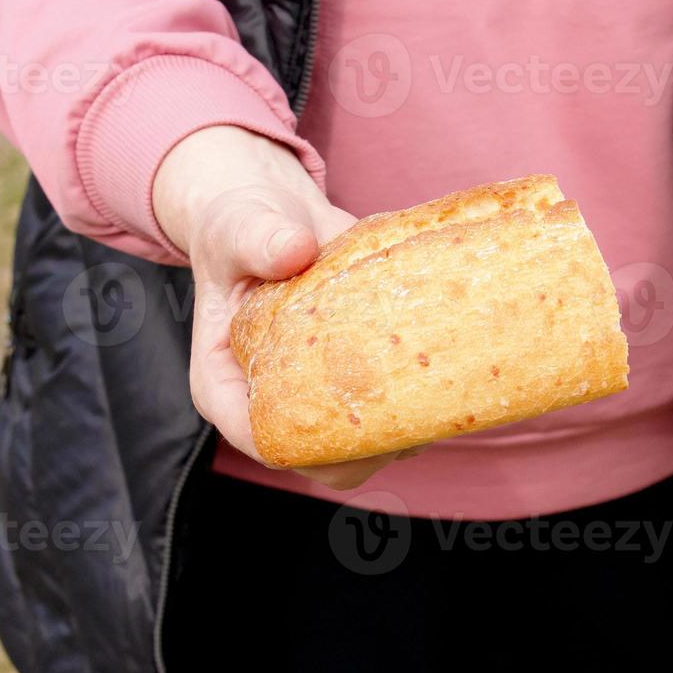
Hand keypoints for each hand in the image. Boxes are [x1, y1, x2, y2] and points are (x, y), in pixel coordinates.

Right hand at [153, 126, 419, 489]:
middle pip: (329, 461)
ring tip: (441, 370)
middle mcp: (273, 405)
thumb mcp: (238, 225)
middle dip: (379, 442)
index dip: (319, 446)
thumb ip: (259, 238)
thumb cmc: (237, 224)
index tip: (370, 413)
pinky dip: (422, 394)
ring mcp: (318, 399)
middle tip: (423, 394)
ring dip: (411, 419)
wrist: (270, 210)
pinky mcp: (356, 382)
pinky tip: (447, 356)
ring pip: (370, 444)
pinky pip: (392, 411)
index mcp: (225, 388)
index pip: (268, 444)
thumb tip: (295, 249)